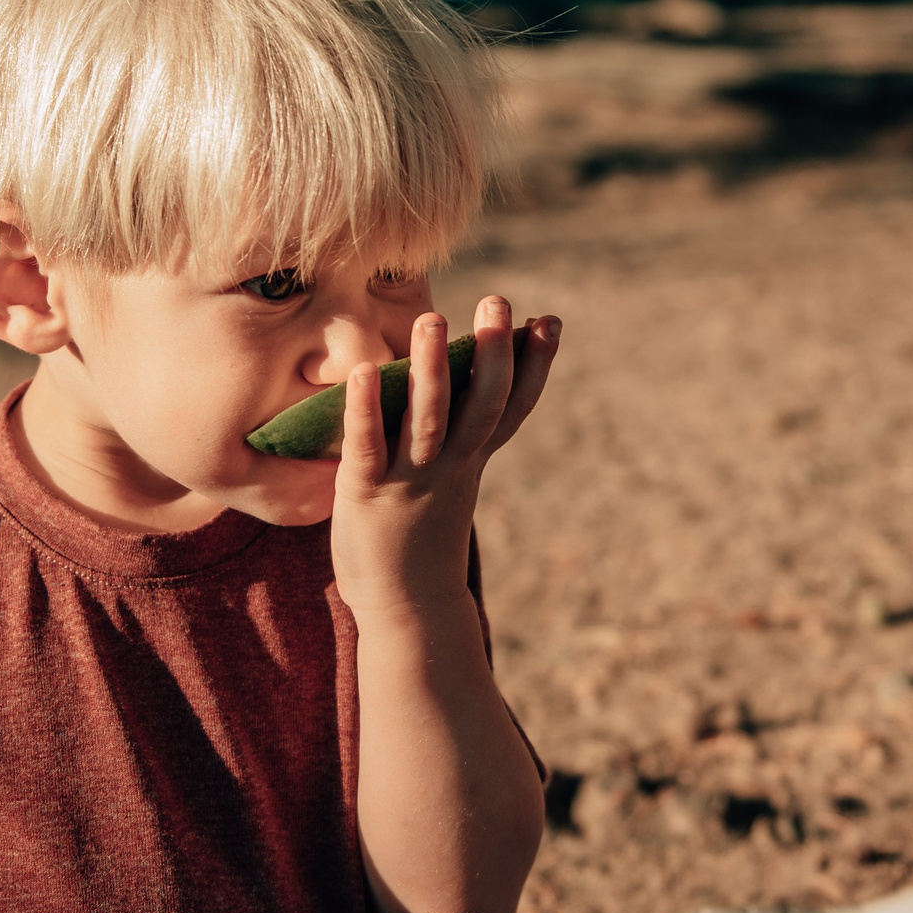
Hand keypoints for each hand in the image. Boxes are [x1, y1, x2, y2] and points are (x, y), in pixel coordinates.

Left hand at [330, 296, 558, 624]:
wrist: (406, 611)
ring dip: (432, 369)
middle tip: (497, 302)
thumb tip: (457, 383)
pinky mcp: (366, 495)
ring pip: (429, 419)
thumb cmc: (423, 538)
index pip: (512, 407)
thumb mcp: (452, 482)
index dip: (535, 365)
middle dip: (492, 353)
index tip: (550, 321)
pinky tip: (362, 372)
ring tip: (433, 319)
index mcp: (473, 461)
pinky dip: (366, 410)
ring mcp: (411, 481)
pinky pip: (368, 447)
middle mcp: (451, 467)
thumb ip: (456, 436)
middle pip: (482, 404)